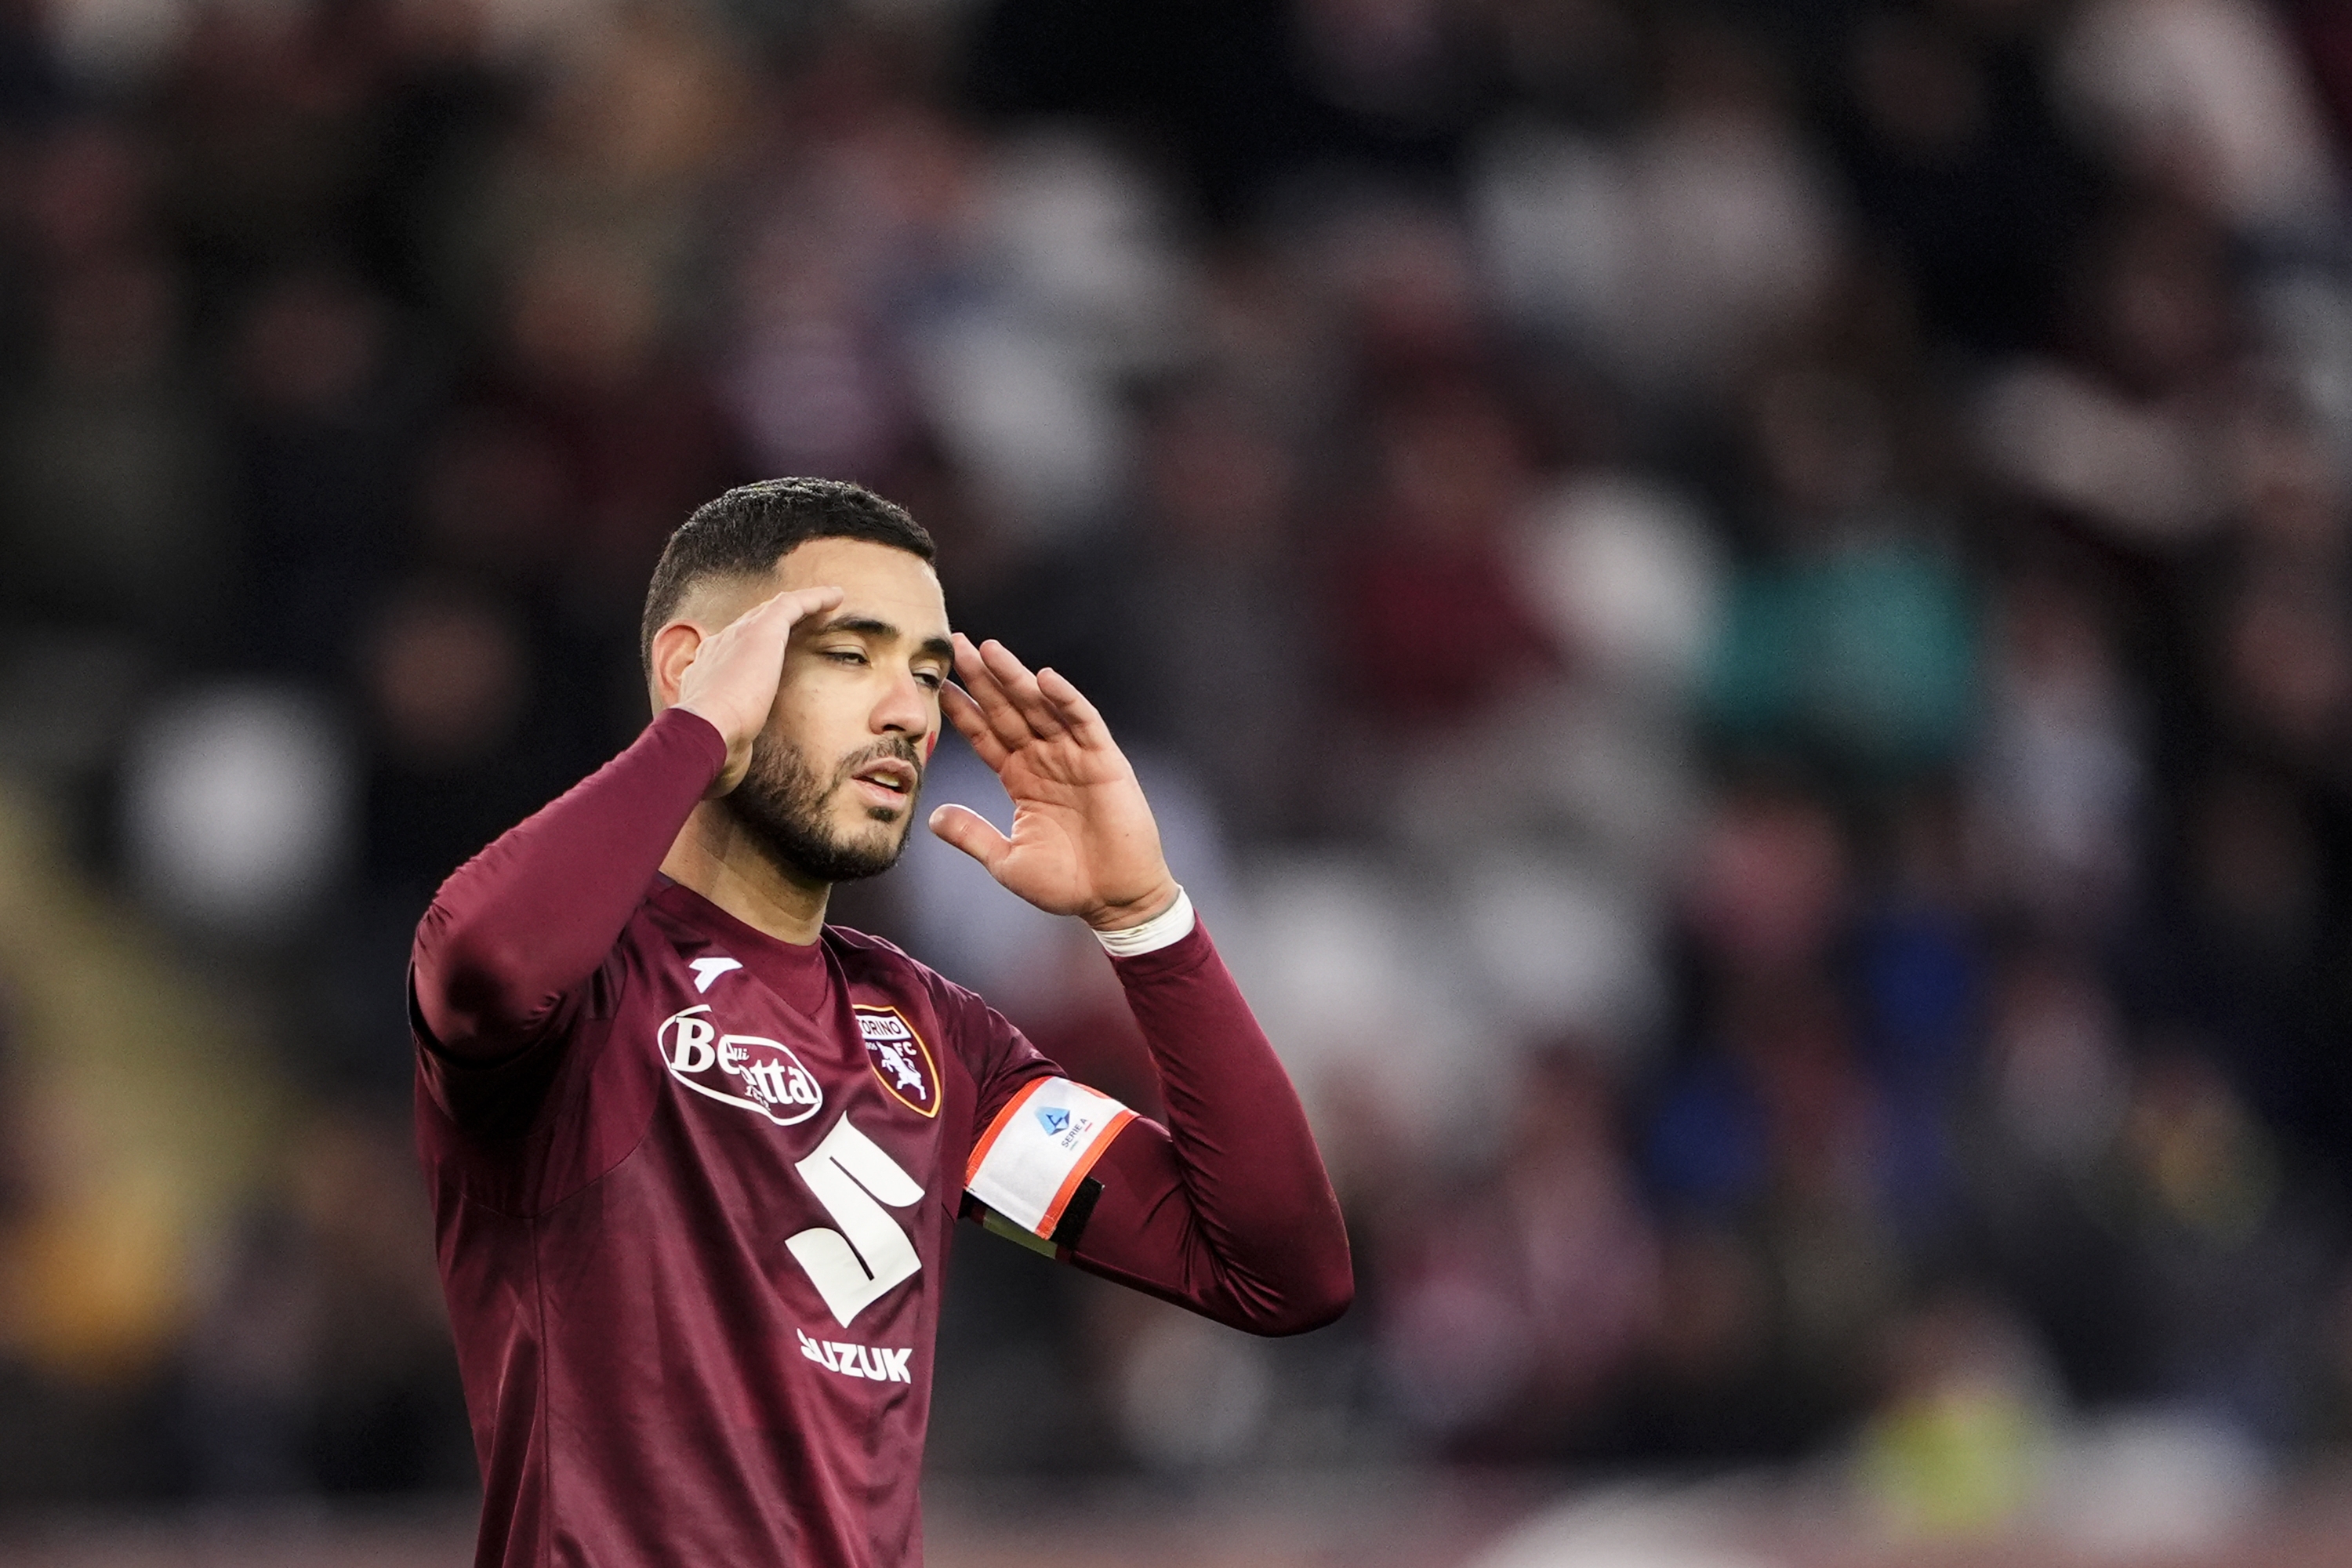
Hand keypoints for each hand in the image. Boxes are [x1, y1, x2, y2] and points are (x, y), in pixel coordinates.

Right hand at [673, 585, 844, 796]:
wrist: (704, 734)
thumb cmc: (709, 753)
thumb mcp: (717, 753)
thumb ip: (723, 754)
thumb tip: (720, 778)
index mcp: (705, 676)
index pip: (731, 657)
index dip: (751, 654)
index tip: (770, 662)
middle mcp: (718, 649)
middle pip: (751, 628)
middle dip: (775, 624)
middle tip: (801, 622)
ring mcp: (738, 636)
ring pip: (774, 611)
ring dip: (800, 606)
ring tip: (825, 603)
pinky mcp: (762, 631)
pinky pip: (792, 604)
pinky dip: (814, 598)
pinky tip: (836, 597)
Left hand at [928, 635, 1180, 929]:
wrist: (1114, 900)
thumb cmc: (1067, 883)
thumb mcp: (1007, 861)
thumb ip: (972, 835)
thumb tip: (934, 818)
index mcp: (1020, 778)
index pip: (986, 735)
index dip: (963, 710)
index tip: (938, 683)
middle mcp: (1045, 760)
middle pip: (1008, 711)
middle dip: (982, 679)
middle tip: (956, 645)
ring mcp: (1074, 757)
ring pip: (1040, 708)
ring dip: (1017, 678)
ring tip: (989, 649)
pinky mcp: (1104, 761)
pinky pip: (1084, 723)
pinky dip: (1066, 700)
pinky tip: (1046, 678)